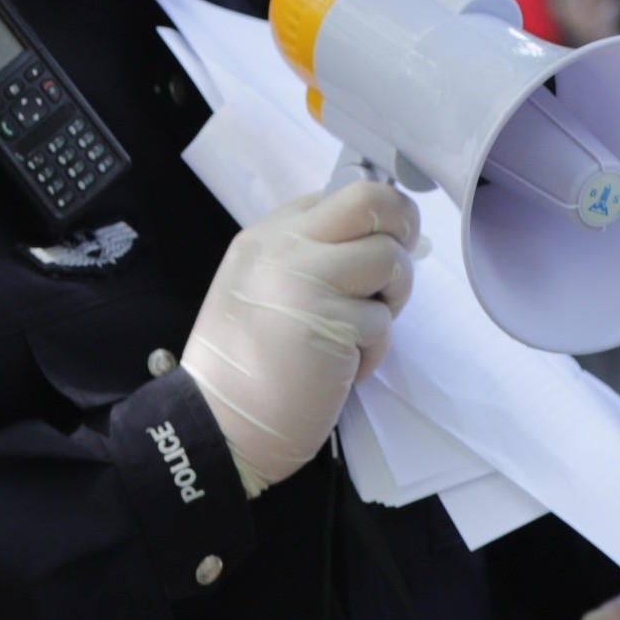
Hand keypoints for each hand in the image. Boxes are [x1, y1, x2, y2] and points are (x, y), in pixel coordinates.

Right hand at [181, 179, 421, 492]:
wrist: (217, 424)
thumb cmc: (246, 367)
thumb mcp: (263, 289)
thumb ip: (312, 259)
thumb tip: (388, 240)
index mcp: (266, 236)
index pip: (340, 195)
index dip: (374, 220)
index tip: (378, 248)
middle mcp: (283, 247)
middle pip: (371, 201)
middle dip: (402, 229)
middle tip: (393, 270)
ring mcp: (306, 281)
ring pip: (390, 260)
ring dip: (390, 302)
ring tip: (355, 335)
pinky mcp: (331, 322)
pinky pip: (382, 322)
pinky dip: (372, 351)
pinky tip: (340, 370)